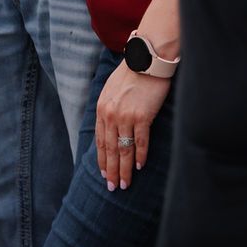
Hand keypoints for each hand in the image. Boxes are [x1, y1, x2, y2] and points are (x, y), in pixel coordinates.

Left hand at [95, 58, 171, 191]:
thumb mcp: (111, 89)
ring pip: (124, 149)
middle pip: (110, 149)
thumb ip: (108, 108)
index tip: (105, 174)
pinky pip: (140, 142)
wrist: (146, 59)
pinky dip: (140, 156)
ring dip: (125, 169)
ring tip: (126, 184)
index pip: (100, 140)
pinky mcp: (142, 116)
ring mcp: (126, 116)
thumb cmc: (131, 73)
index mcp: (102, 108)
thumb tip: (108, 128)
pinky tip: (140, 167)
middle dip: (112, 170)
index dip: (102, 160)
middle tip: (113, 187)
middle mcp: (111, 114)